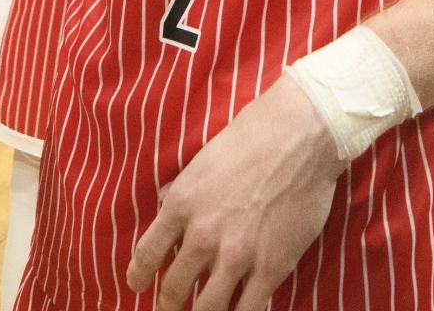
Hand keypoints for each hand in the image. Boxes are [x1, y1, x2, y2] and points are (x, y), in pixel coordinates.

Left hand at [126, 75, 340, 308]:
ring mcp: (237, 256)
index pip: (147, 254)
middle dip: (166, 305)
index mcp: (179, 206)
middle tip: (166, 310)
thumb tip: (166, 206)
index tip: (136, 285)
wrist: (296, 139)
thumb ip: (181, 193)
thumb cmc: (247, 142)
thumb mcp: (198, 164)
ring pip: (208, 308)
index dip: (138, 276)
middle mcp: (202, 236)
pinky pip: (248, 309)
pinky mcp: (272, 268)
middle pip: (174, 289)